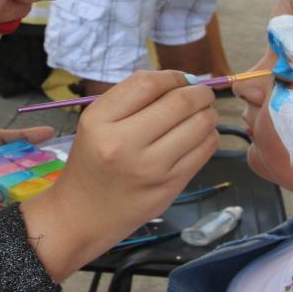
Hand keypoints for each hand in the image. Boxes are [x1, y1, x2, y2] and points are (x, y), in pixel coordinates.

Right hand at [20, 70, 218, 280]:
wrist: (83, 214)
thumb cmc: (91, 162)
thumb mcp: (95, 122)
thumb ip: (132, 98)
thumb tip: (183, 81)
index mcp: (100, 121)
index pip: (147, 84)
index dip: (172, 76)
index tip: (180, 79)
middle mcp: (124, 144)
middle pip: (179, 102)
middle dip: (200, 92)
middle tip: (202, 93)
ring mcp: (151, 168)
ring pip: (199, 125)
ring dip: (208, 113)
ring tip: (202, 114)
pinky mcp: (170, 186)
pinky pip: (205, 150)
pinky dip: (209, 136)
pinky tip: (199, 136)